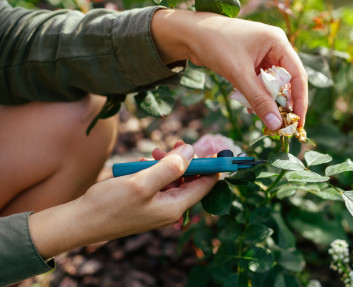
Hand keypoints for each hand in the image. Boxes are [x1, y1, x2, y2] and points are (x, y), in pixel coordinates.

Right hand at [29, 144, 217, 258]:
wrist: (81, 221)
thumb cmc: (109, 205)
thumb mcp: (142, 183)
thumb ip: (170, 167)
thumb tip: (192, 151)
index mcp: (175, 207)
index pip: (205, 186)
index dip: (212, 167)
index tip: (216, 149)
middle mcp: (170, 209)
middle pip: (190, 180)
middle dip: (185, 161)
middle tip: (176, 143)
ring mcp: (158, 206)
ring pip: (173, 179)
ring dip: (167, 163)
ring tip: (153, 153)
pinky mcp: (146, 202)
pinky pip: (159, 183)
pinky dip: (154, 171)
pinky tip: (143, 163)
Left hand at [151, 10, 308, 128]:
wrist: (189, 34)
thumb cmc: (215, 45)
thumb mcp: (239, 74)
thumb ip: (258, 100)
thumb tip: (276, 124)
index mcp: (278, 42)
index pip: (297, 75)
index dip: (299, 101)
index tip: (298, 122)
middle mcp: (274, 47)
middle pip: (287, 81)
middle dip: (283, 103)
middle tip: (281, 125)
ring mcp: (263, 54)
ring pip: (272, 84)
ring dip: (268, 101)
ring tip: (263, 117)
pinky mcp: (251, 62)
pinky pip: (260, 83)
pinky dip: (257, 96)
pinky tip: (250, 107)